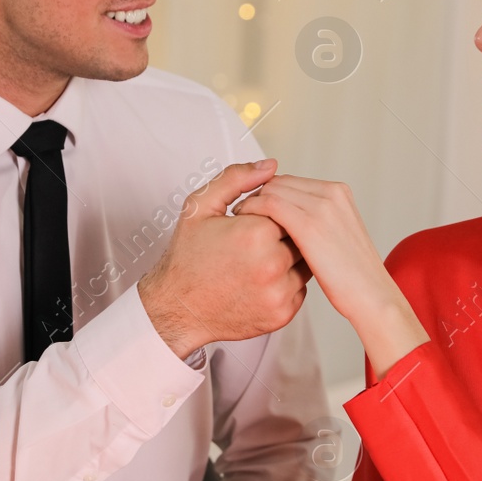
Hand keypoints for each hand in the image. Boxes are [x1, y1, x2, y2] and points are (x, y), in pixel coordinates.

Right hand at [138, 159, 311, 358]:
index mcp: (256, 234)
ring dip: (287, 258)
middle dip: (279, 235)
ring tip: (256, 261)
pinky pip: (300, 288)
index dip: (268, 214)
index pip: (286, 209)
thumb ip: (236, 178)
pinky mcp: (283, 314)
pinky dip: (286, 282)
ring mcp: (279, 293)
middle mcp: (271, 265)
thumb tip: (270, 166)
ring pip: (304, 262)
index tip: (249, 223)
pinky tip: (259, 280)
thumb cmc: (187, 261)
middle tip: (251, 244)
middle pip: (299, 235)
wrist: (177, 309)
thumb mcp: (200, 207)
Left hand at [233, 175, 427, 376]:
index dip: (268, 193)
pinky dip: (251, 209)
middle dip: (256, 194)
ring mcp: (321, 207)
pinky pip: (269, 204)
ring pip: (271, 189)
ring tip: (239, 220)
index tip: (254, 207)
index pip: (290, 181)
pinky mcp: (309, 224)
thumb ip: (317, 220)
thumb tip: (290, 218)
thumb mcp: (337, 238)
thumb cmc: (352, 276)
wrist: (370, 296)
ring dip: (251, 201)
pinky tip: (243, 225)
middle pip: (279, 182)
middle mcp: (330, 193)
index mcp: (338, 193)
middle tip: (241, 213)